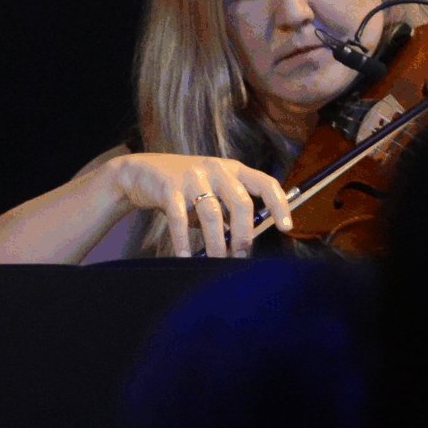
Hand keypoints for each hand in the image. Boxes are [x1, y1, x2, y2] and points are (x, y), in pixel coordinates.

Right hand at [98, 151, 296, 258]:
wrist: (141, 171)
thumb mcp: (211, 193)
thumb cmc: (184, 187)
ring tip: (216, 259)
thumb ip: (228, 212)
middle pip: (240, 202)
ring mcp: (191, 176)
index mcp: (232, 169)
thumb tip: (243, 242)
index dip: (279, 205)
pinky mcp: (168, 187)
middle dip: (243, 233)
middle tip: (240, 255)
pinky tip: (185, 256)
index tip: (286, 228)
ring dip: (216, 242)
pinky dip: (184, 241)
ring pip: (212, 213)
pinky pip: (180, 218)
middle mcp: (215, 168)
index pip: (265, 183)